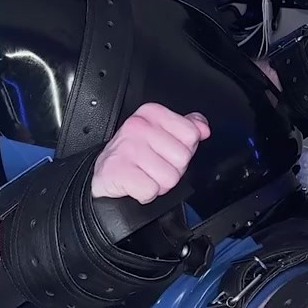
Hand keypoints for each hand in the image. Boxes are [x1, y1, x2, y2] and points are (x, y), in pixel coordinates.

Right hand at [91, 103, 210, 203]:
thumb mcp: (162, 135)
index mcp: (151, 113)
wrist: (104, 176)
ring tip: (144, 175)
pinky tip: (136, 185)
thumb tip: (203, 127)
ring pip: (170, 178)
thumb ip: (186, 128)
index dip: (183, 149)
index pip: (191, 134)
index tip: (164, 151)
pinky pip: (151, 190)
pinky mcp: (118, 170)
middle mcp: (137, 126)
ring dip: (159, 184)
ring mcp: (127, 148)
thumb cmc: (134, 156)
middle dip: (171, 169)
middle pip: (183, 158)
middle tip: (152, 166)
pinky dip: (146, 194)